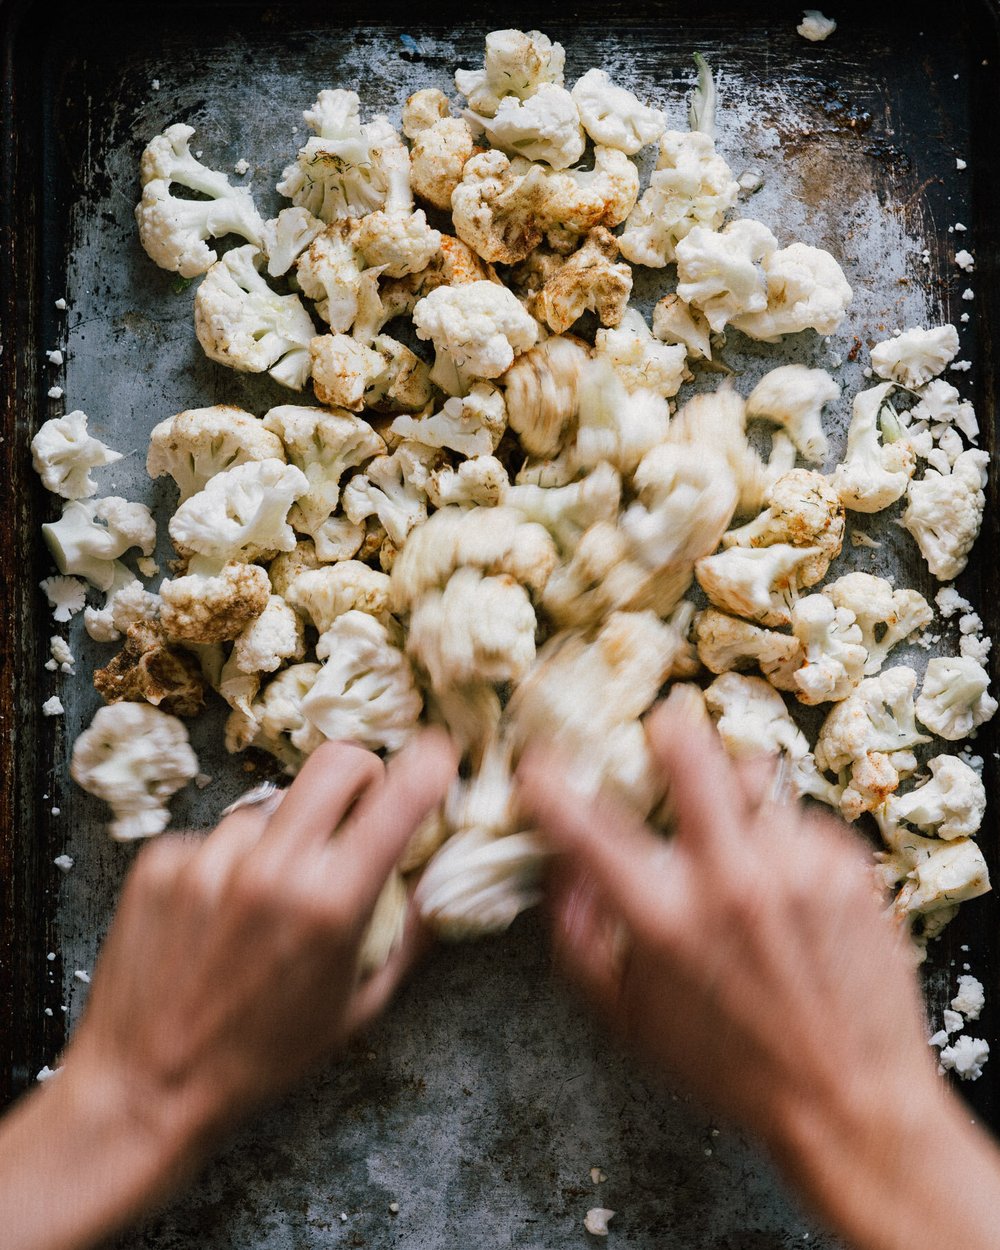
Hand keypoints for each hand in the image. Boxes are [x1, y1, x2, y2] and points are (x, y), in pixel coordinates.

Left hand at [3, 730, 454, 1249]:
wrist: (144, 1086)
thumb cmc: (261, 1059)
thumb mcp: (357, 1009)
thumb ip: (408, 938)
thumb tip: (441, 883)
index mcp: (331, 906)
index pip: (396, 802)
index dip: (429, 767)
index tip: (438, 755)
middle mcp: (270, 870)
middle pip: (335, 762)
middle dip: (362, 772)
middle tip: (359, 804)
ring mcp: (209, 860)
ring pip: (271, 807)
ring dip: (282, 838)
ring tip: (264, 900)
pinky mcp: (162, 861)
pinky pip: (216, 836)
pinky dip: (227, 863)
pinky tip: (216, 914)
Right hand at [518, 685, 999, 1249]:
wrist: (852, 1101)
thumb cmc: (730, 1066)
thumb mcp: (628, 1019)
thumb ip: (578, 939)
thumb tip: (561, 867)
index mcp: (663, 920)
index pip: (586, 829)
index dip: (548, 784)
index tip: (537, 763)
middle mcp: (729, 882)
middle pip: (691, 754)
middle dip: (669, 730)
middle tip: (664, 731)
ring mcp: (796, 867)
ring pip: (757, 778)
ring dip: (739, 795)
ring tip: (743, 835)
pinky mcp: (848, 868)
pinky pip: (807, 818)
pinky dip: (790, 839)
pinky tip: (794, 885)